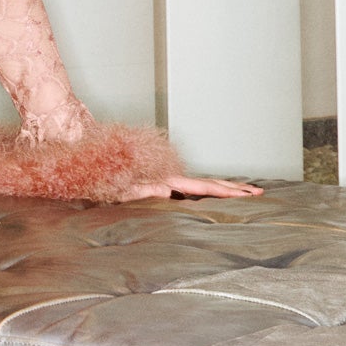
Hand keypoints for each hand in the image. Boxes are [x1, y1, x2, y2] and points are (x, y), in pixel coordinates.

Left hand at [116, 173, 263, 201]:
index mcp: (166, 180)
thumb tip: (169, 193)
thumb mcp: (123, 187)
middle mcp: (169, 177)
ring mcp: (166, 177)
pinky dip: (206, 188)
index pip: (202, 187)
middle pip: (208, 183)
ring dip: (224, 187)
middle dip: (234, 188)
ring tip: (246, 191)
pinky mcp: (159, 180)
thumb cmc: (102, 173)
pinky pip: (188, 185)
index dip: (226, 192)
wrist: (88, 151)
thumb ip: (145, 189)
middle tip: (258, 193)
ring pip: (201, 183)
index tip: (247, 195)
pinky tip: (213, 192)